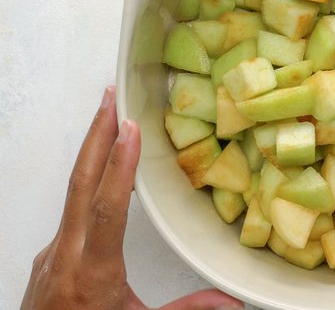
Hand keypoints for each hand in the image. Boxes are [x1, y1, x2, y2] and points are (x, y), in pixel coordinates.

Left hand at [21, 86, 241, 309]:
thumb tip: (231, 302)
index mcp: (93, 273)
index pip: (107, 209)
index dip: (120, 167)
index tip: (130, 128)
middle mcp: (67, 255)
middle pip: (80, 185)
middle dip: (96, 135)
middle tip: (110, 97)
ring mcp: (53, 252)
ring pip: (71, 192)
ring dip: (90, 151)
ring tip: (107, 118)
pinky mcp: (50, 255)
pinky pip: (69, 208)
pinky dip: (87, 179)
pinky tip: (100, 170)